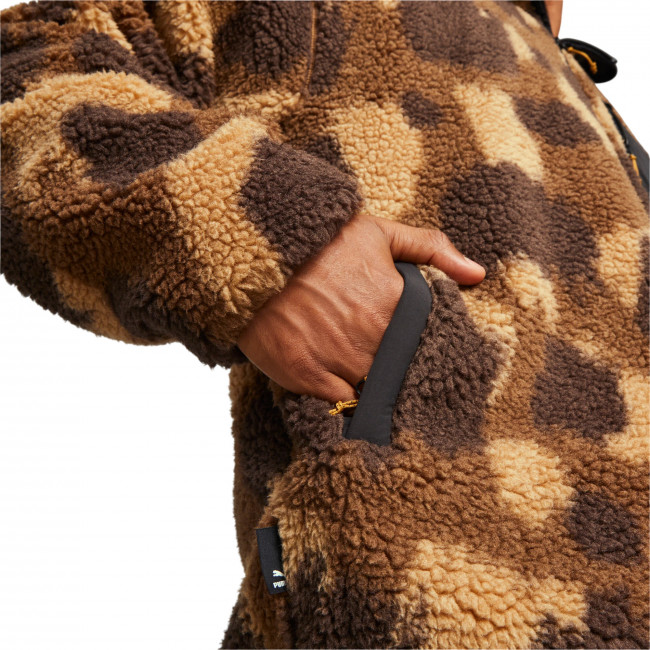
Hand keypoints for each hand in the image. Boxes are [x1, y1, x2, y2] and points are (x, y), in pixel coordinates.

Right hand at [236, 213, 484, 402]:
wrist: (255, 253)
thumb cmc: (319, 242)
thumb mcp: (377, 233)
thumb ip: (430, 249)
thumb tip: (478, 274)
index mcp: (397, 306)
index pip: (429, 343)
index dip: (423, 348)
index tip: (415, 348)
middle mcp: (374, 339)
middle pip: (400, 370)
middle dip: (397, 368)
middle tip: (384, 360)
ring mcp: (340, 362)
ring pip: (372, 390)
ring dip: (371, 386)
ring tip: (360, 373)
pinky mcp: (308, 378)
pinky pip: (339, 404)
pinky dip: (343, 399)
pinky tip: (339, 384)